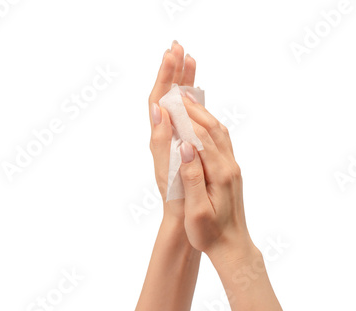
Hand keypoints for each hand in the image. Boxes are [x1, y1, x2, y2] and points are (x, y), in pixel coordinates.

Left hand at [148, 41, 196, 217]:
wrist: (183, 218)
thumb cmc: (176, 198)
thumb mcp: (166, 169)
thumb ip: (161, 139)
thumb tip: (158, 108)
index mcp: (160, 137)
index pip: (159, 99)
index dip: (165, 76)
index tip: (172, 54)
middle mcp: (165, 134)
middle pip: (167, 95)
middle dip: (173, 71)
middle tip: (179, 47)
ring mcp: (176, 138)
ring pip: (178, 103)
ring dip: (183, 81)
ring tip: (189, 60)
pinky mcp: (186, 145)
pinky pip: (189, 116)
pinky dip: (192, 99)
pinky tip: (197, 92)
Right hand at [177, 94, 254, 256]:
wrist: (234, 247)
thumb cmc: (210, 234)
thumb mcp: (197, 211)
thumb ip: (192, 178)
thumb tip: (186, 148)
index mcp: (220, 174)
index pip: (201, 138)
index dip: (186, 118)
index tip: (171, 100)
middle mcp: (229, 166)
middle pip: (213, 129)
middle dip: (194, 109)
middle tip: (178, 91)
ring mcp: (232, 168)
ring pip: (219, 133)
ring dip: (203, 115)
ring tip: (188, 101)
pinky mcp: (231, 171)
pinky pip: (222, 141)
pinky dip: (210, 127)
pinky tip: (201, 123)